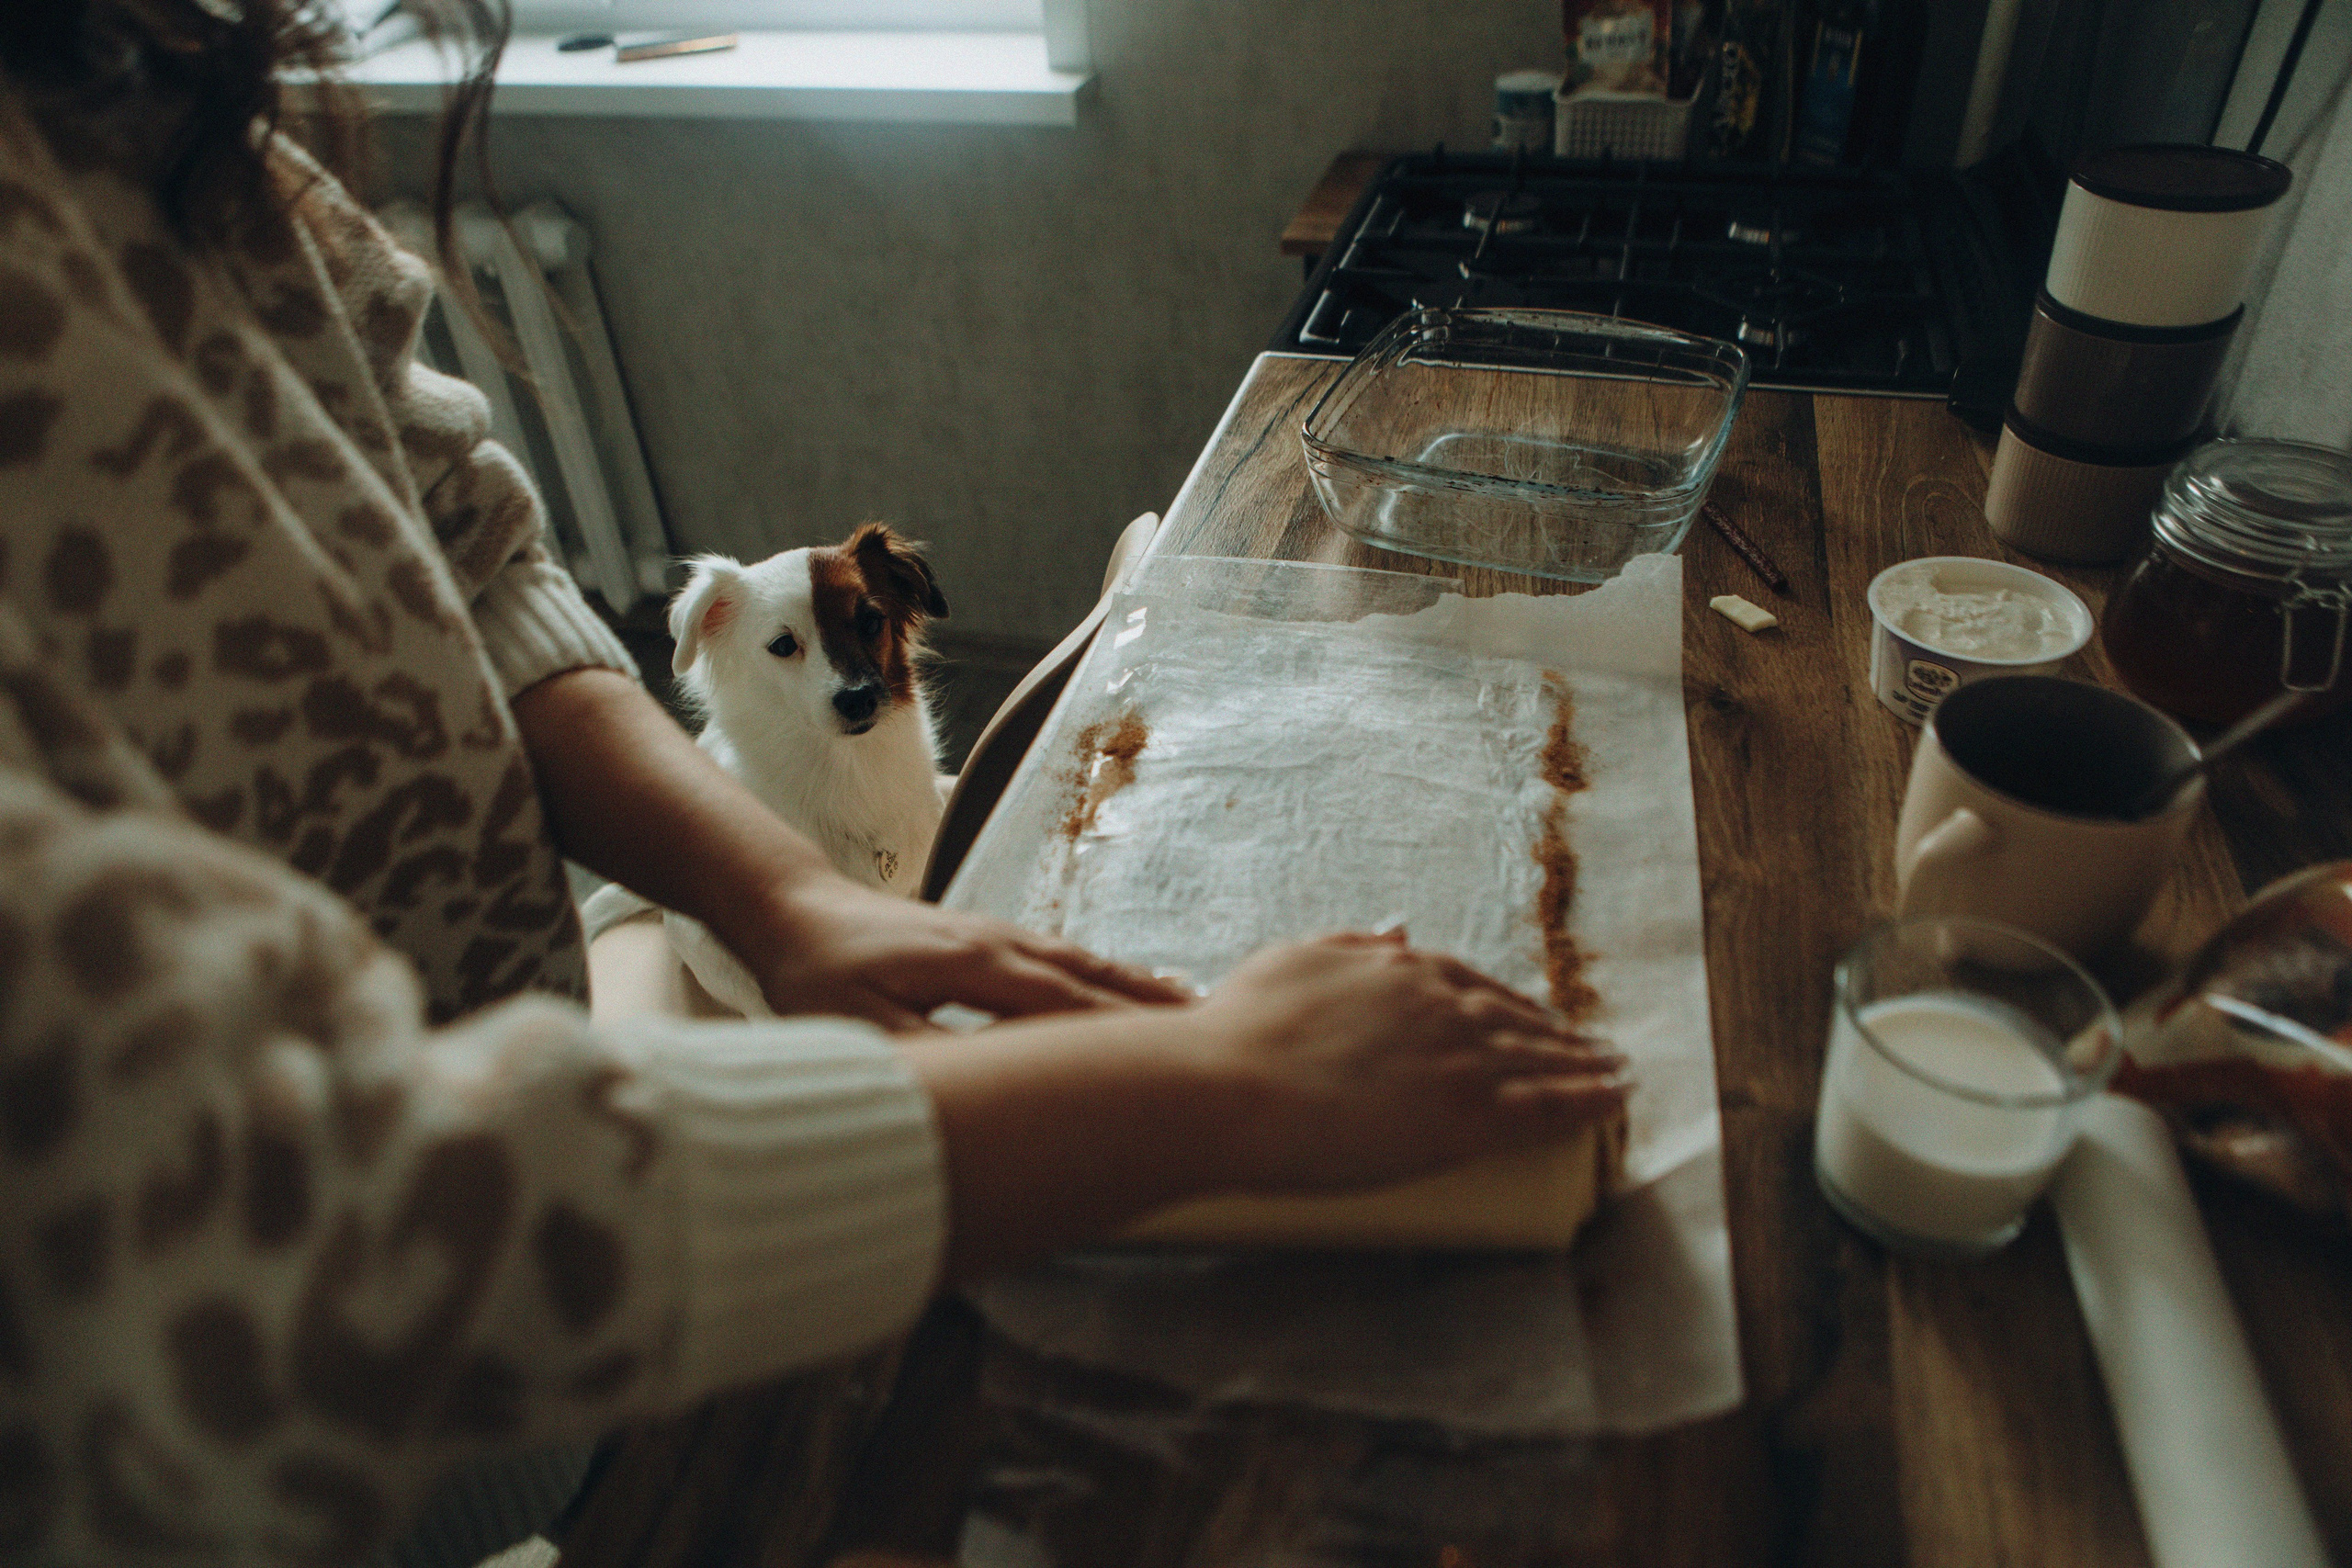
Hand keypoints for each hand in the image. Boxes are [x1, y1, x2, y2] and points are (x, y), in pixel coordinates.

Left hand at [743, 874, 1191, 1029]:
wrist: (796, 911)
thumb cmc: (820, 974)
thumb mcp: (858, 1028)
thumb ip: (925, 1055)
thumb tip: (984, 1088)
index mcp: (974, 962)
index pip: (1065, 1006)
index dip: (1122, 1037)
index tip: (1175, 1065)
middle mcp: (999, 942)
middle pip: (1092, 982)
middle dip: (1154, 1014)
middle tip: (1221, 1042)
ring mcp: (999, 937)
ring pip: (1086, 969)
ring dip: (1140, 994)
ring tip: (1199, 1019)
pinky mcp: (991, 943)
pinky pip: (1066, 964)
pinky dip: (1110, 982)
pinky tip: (1136, 999)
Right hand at [1195, 930, 1626, 1193]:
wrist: (1228, 1087)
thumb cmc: (1241, 1031)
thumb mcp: (1295, 959)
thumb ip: (1353, 944)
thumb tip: (1399, 926)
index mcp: (1398, 969)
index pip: (1471, 984)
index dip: (1507, 1003)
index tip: (1531, 1016)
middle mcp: (1441, 1005)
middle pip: (1518, 1019)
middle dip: (1560, 1035)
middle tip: (1593, 1049)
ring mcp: (1461, 1058)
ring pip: (1545, 1059)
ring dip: (1588, 1065)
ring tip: (1617, 1073)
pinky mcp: (1471, 1115)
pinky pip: (1550, 1105)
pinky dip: (1592, 1100)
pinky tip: (1617, 1099)